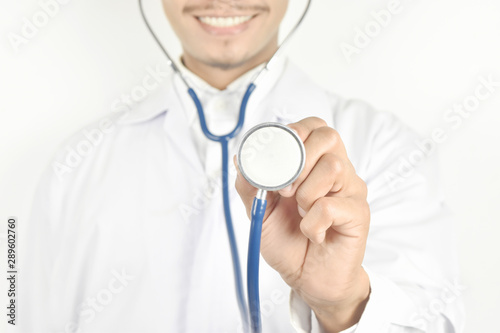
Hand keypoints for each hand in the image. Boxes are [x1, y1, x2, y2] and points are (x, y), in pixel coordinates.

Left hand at [235, 117, 370, 331]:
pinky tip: (314, 234)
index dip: (295, 132)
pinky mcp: (358, 214)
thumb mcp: (259, 210)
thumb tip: (241, 158)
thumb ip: (250, 184)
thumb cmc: (288, 241)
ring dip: (305, 193)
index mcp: (315, 163)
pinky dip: (313, 222)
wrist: (307, 279)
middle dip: (298, 160)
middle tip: (285, 190)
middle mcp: (338, 171)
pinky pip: (332, 205)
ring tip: (301, 214)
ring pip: (333, 167)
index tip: (277, 154)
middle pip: (328, 137)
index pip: (315, 127)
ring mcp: (351, 191)